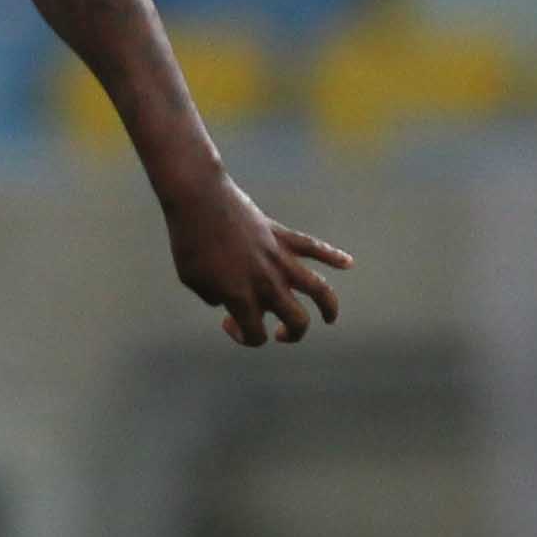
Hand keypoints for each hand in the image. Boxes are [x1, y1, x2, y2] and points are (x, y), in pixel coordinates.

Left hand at [164, 173, 352, 347]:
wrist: (199, 199)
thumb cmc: (188, 241)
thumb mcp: (193, 279)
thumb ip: (214, 296)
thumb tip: (226, 299)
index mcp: (241, 296)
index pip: (256, 334)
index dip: (245, 337)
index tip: (228, 320)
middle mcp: (266, 281)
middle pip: (297, 320)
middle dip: (292, 333)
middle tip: (278, 331)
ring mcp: (278, 258)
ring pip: (318, 289)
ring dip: (328, 306)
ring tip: (329, 318)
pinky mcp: (282, 236)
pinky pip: (314, 248)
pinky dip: (333, 255)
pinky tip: (348, 263)